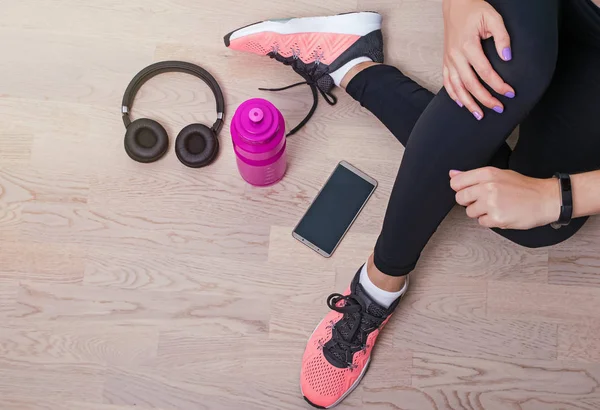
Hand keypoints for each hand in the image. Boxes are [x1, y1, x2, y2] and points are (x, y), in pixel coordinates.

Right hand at [443, 0, 514, 119]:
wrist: (455, 5)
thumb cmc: (474, 10)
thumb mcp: (493, 18)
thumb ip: (502, 37)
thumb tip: (507, 58)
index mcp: (468, 46)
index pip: (485, 72)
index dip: (498, 85)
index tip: (510, 93)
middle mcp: (456, 56)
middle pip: (471, 84)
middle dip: (485, 99)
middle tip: (499, 108)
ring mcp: (449, 60)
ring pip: (457, 88)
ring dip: (469, 103)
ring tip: (479, 115)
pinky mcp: (445, 61)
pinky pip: (447, 82)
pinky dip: (454, 95)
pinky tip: (462, 104)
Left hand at [450, 167, 559, 229]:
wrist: (546, 199)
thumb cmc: (524, 187)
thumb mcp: (499, 174)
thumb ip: (473, 176)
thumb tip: (452, 174)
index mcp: (487, 174)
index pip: (457, 182)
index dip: (460, 188)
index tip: (468, 190)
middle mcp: (487, 187)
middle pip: (460, 198)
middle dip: (469, 201)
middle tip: (484, 200)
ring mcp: (491, 204)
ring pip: (470, 212)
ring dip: (480, 212)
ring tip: (497, 206)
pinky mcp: (497, 218)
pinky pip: (482, 222)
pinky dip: (490, 220)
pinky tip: (502, 214)